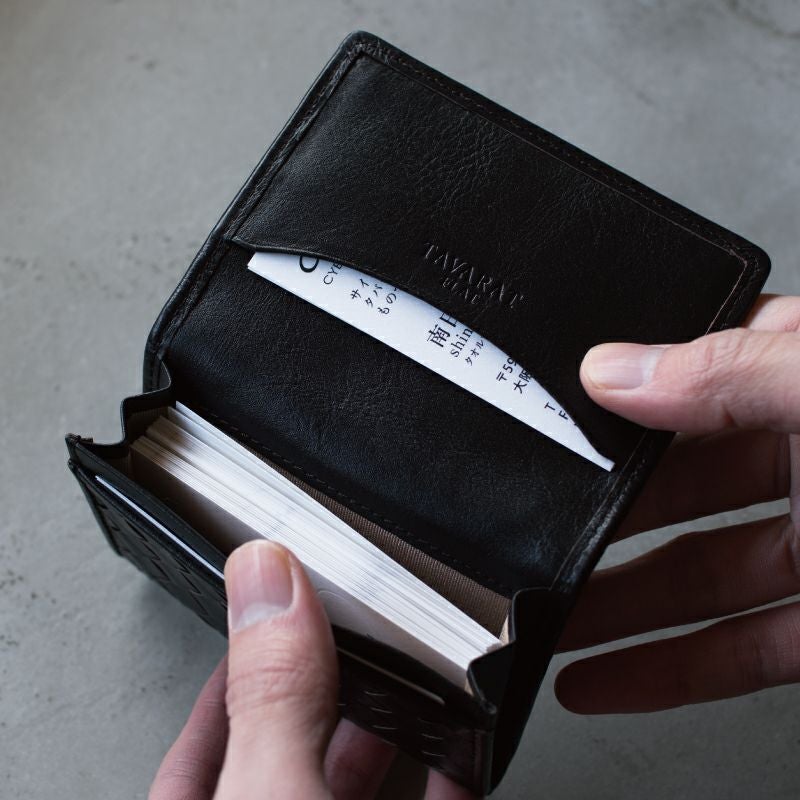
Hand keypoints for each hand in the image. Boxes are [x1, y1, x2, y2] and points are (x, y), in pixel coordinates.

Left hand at [149, 540, 476, 798]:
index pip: (207, 729)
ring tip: (415, 666)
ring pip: (359, 776)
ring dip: (392, 722)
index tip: (278, 604)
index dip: (240, 657)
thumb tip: (266, 581)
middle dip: (328, 676)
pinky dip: (449, 776)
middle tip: (357, 617)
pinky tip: (463, 749)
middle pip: (294, 743)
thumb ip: (273, 697)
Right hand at [556, 293, 799, 713]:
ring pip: (697, 580)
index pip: (680, 389)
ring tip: (551, 630)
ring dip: (621, 614)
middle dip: (600, 529)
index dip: (609, 418)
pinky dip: (671, 669)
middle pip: (676, 497)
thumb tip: (616, 367)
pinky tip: (612, 678)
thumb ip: (734, 373)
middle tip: (533, 548)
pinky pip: (740, 648)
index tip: (546, 443)